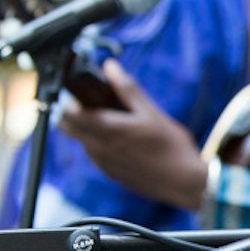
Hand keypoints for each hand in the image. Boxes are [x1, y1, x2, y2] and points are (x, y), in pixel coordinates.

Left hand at [58, 60, 208, 210]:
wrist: (183, 183)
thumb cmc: (172, 147)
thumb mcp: (152, 113)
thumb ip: (127, 89)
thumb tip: (110, 67)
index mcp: (108, 130)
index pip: (67, 113)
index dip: (69, 99)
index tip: (81, 91)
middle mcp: (98, 148)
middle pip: (66, 127)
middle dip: (72, 112)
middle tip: (93, 103)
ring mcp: (102, 163)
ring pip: (80, 140)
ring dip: (87, 128)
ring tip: (113, 120)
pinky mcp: (109, 173)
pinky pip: (93, 153)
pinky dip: (99, 142)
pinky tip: (123, 140)